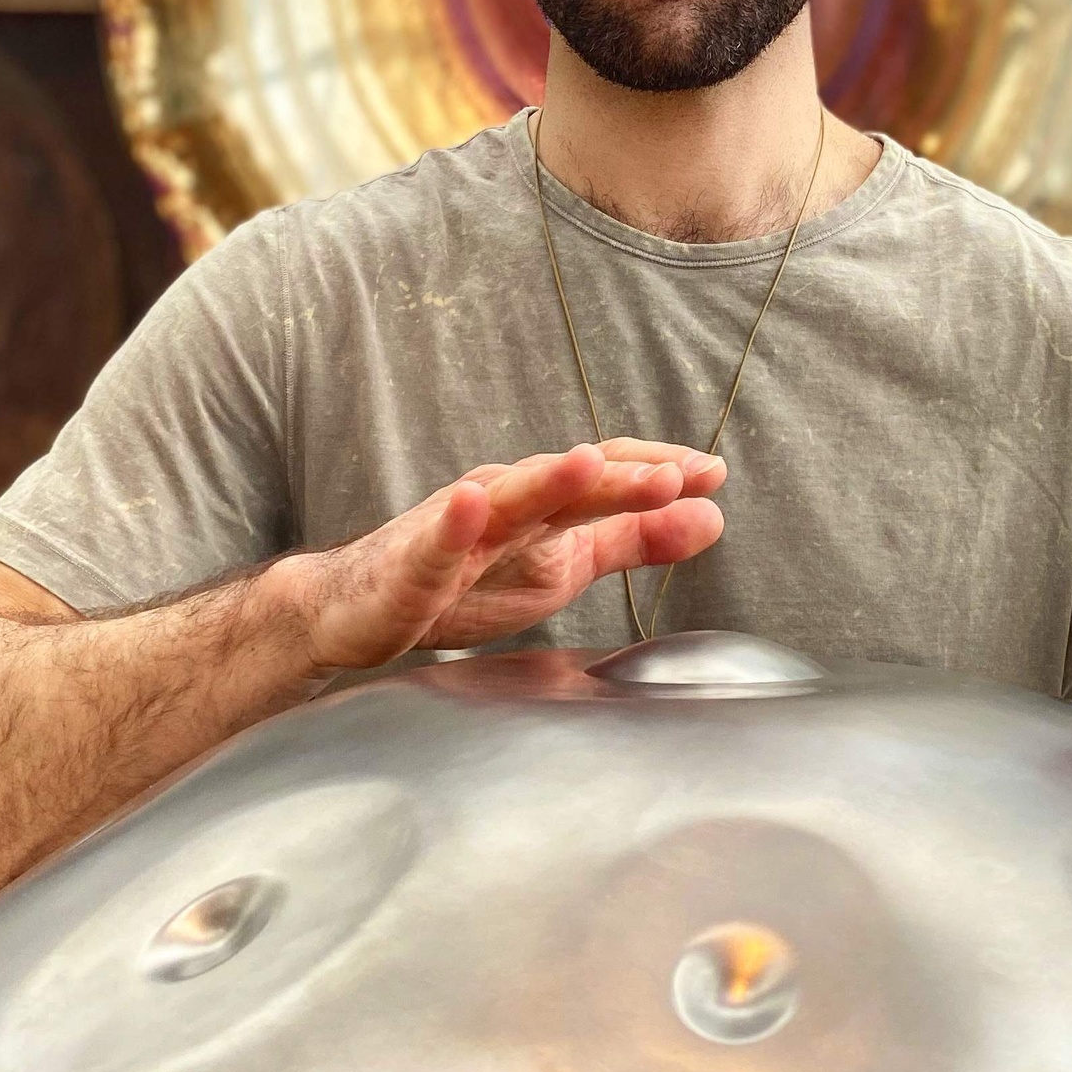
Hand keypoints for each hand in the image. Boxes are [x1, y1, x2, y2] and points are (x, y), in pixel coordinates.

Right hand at [283, 441, 724, 668]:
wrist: (358, 608)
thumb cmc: (465, 581)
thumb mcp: (564, 563)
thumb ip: (632, 540)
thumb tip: (712, 514)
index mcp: (543, 504)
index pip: (606, 477)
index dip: (656, 471)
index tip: (713, 473)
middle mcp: (502, 502)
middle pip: (567, 484)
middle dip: (621, 478)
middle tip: (676, 475)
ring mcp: (454, 532)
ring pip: (506, 501)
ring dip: (547, 480)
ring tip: (588, 463)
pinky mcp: (410, 568)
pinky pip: (432, 546)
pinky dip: (453, 525)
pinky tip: (472, 503)